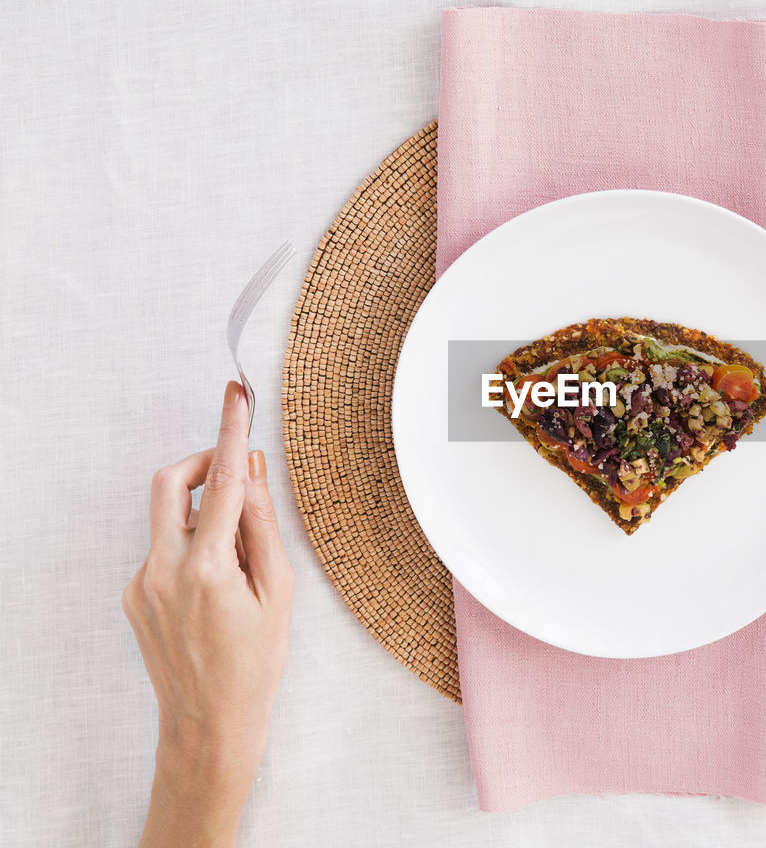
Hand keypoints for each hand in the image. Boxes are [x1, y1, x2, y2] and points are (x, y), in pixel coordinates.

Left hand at [124, 381, 292, 846]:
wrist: (209, 722)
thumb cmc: (255, 665)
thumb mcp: (278, 593)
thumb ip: (262, 528)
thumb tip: (250, 476)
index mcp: (207, 568)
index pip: (222, 481)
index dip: (230, 432)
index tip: (234, 396)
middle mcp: (164, 569)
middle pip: (170, 483)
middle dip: (201, 462)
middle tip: (233, 469)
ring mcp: (142, 583)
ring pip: (168, 517)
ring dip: (201, 512)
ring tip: (238, 556)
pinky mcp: (134, 596)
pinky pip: (163, 548)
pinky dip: (192, 546)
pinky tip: (217, 587)